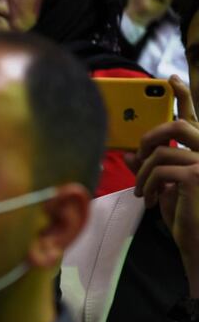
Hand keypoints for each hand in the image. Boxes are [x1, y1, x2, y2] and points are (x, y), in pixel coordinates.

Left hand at [127, 75, 198, 294]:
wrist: (196, 242)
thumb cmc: (185, 216)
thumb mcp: (162, 188)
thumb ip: (150, 168)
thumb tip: (129, 154)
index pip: (194, 119)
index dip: (184, 95)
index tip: (170, 79)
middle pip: (178, 125)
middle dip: (151, 136)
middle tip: (137, 154)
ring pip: (161, 151)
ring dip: (142, 172)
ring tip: (139, 191)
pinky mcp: (197, 175)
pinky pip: (158, 169)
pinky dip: (145, 184)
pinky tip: (146, 199)